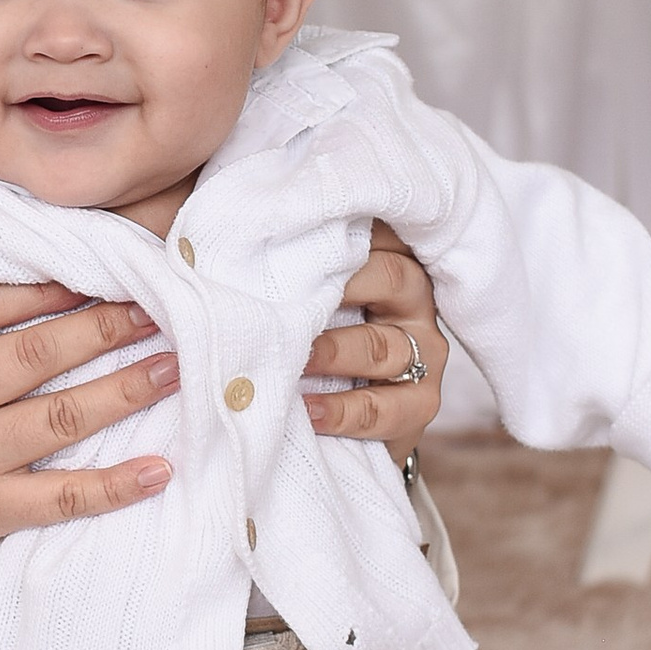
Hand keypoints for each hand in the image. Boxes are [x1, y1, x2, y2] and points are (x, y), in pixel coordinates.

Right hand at [0, 284, 178, 638]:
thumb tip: (51, 279)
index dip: (47, 286)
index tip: (100, 269)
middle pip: (35, 355)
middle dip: (104, 328)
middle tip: (157, 310)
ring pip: (59, 418)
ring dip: (124, 391)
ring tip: (172, 368)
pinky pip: (62, 497)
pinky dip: (115, 485)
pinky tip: (159, 469)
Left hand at [304, 228, 446, 455]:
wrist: (341, 420)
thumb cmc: (312, 336)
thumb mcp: (305, 293)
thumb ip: (292, 265)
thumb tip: (225, 235)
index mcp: (390, 258)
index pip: (375, 232)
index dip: (338, 229)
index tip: (289, 233)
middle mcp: (414, 299)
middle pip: (389, 277)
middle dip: (335, 287)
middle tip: (285, 299)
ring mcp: (425, 350)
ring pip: (382, 346)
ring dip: (331, 353)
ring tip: (291, 361)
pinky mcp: (421, 403)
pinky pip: (382, 408)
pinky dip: (341, 411)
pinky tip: (307, 409)